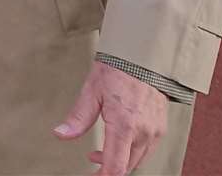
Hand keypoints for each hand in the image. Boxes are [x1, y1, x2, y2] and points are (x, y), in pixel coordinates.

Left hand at [53, 61, 167, 174]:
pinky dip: (131, 152)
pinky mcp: (161, 127)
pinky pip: (146, 149)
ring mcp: (155, 131)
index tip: (90, 175)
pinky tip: (118, 142)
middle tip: (90, 162)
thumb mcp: (91, 91)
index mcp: (125, 125)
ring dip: (119, 161)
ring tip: (99, 152)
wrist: (143, 58)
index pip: (116, 166)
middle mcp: (144, 132)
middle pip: (127, 166)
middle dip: (108, 169)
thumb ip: (78, 118)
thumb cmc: (117, 70)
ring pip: (138, 160)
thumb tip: (60, 134)